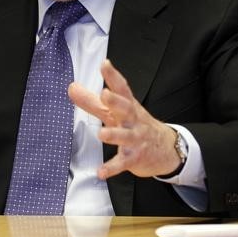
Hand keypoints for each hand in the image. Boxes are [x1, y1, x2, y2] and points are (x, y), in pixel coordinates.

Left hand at [68, 59, 180, 179]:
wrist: (166, 149)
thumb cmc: (135, 125)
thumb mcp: (115, 112)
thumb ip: (92, 101)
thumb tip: (71, 88)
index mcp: (128, 106)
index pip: (122, 88)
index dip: (113, 76)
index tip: (105, 64)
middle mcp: (133, 121)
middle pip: (126, 109)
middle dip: (116, 102)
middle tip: (105, 94)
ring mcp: (135, 139)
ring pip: (125, 136)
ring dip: (114, 135)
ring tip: (102, 134)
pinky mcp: (135, 158)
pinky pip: (123, 163)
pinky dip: (112, 168)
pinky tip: (101, 172)